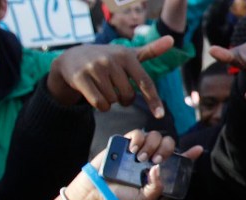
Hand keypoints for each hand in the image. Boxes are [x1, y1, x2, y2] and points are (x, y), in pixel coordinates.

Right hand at [47, 36, 174, 114]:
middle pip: (128, 96)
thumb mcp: (129, 54)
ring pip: (112, 101)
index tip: (159, 115)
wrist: (74, 57)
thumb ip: (151, 50)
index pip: (145, 82)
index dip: (153, 100)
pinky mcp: (80, 78)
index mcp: (126, 55)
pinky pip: (99, 104)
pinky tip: (95, 94)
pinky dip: (101, 106)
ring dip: (110, 101)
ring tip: (103, 87)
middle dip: (124, 99)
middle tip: (116, 89)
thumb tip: (171, 39)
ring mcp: (94, 68)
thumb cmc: (109, 59)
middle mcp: (111, 60)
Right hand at [67, 129, 201, 199]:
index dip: (190, 155)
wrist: (97, 191)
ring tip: (140, 159)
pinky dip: (138, 138)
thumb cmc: (122, 198)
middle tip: (155, 161)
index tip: (198, 149)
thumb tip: (158, 168)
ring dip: (152, 146)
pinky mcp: (127, 142)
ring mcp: (141, 149)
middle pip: (170, 144)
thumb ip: (156, 188)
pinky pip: (139, 133)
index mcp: (161, 173)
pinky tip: (133, 150)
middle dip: (166, 150)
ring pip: (157, 136)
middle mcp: (153, 159)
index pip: (179, 162)